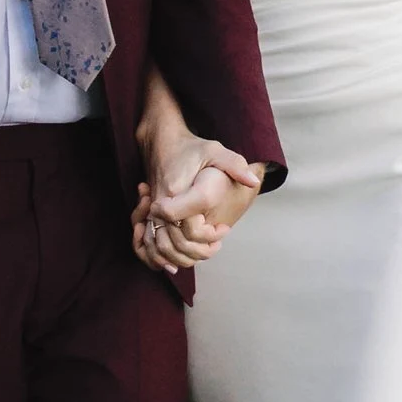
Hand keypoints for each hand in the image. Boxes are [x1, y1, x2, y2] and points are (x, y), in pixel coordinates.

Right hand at [132, 136, 262, 274]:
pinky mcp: (149, 214)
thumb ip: (234, 165)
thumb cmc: (192, 149)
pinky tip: (181, 258)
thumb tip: (252, 181)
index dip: (209, 235)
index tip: (224, 228)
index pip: (190, 227)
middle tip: (218, 245)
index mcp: (178, 190)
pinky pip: (149, 244)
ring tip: (204, 251)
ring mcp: (152, 210)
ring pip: (162, 248)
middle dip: (200, 251)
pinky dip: (161, 256)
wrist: (163, 143)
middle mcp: (162, 203)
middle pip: (177, 243)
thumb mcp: (216, 151)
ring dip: (183, 257)